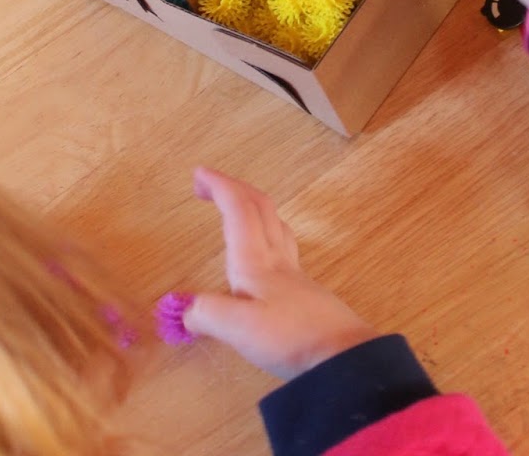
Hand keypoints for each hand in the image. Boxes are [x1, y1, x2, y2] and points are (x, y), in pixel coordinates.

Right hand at [182, 167, 374, 379]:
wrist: (343, 355)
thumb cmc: (290, 337)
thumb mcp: (240, 329)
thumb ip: (209, 314)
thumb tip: (185, 310)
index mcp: (256, 261)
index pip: (238, 210)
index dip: (219, 186)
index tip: (199, 172)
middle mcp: (276, 259)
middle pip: (259, 207)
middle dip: (234, 188)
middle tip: (211, 185)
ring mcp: (294, 274)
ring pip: (276, 224)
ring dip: (254, 207)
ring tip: (238, 209)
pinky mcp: (304, 292)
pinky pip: (283, 246)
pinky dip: (267, 234)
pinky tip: (266, 255)